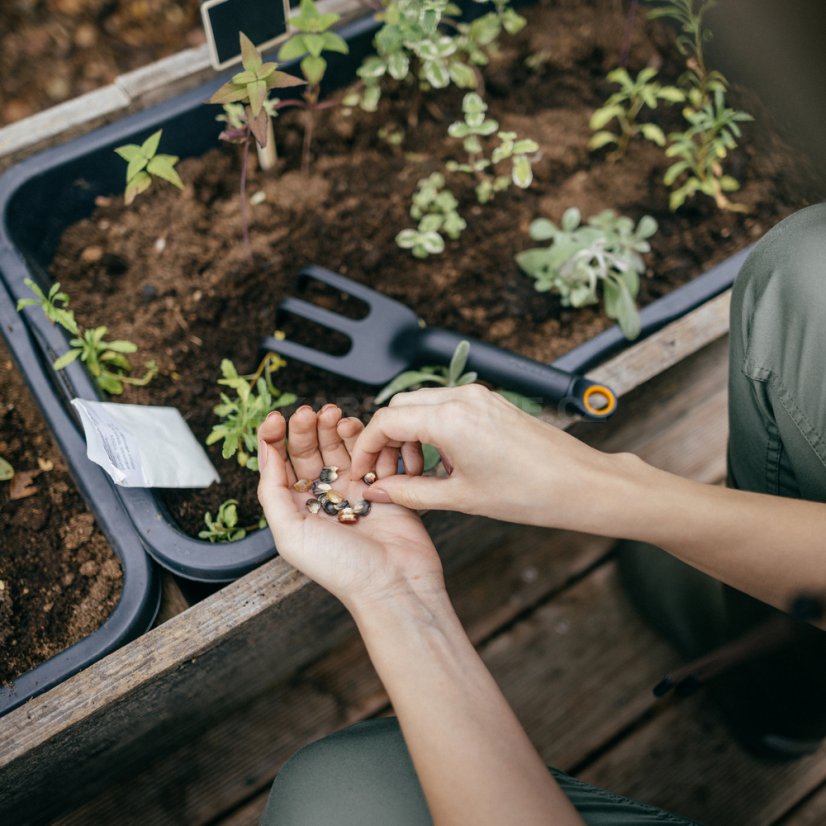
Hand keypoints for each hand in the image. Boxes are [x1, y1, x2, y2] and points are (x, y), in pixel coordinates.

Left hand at [257, 405, 444, 612]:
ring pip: (341, 446)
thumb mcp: (291, 533)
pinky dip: (366, 438)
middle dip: (308, 426)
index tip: (276, 417)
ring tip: (336, 416)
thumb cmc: (341, 568)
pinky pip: (372, 453)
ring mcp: (355, 489)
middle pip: (311, 449)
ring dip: (336, 427)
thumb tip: (266, 452)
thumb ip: (272, 492)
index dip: (275, 437)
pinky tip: (361, 430)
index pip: (280, 463)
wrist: (395, 583)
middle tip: (312, 411)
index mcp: (297, 508)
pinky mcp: (383, 485)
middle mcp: (324, 496)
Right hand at [349, 384, 621, 531]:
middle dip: (387, 440)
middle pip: (400, 407)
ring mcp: (479, 397)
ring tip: (418, 472)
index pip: (386, 420)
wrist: (580, 484)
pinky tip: (443, 462)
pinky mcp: (491, 402)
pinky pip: (447, 406)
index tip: (363, 471)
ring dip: (410, 434)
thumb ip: (410, 492)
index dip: (366, 448)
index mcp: (449, 419)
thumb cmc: (530, 492)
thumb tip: (378, 492)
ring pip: (422, 404)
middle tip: (388, 474)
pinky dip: (433, 429)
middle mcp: (462, 398)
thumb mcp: (460, 498)